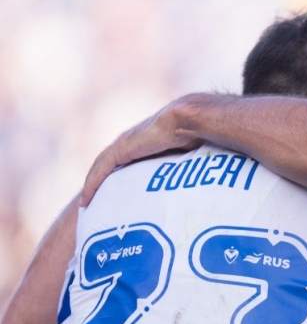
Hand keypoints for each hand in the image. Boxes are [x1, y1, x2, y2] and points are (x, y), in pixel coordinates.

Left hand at [81, 95, 204, 204]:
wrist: (192, 119)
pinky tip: (86, 199)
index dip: (116, 176)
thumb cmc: (200, 135)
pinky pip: (102, 169)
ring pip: (101, 167)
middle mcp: (132, 141)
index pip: (125, 161)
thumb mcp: (190, 157)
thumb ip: (187, 168)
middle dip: (98, 181)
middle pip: (108, 164)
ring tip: (86, 203)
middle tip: (92, 201)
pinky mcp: (122, 149)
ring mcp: (125, 144)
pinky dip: (92, 184)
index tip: (113, 194)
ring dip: (92, 185)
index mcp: (147, 142)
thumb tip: (202, 186)